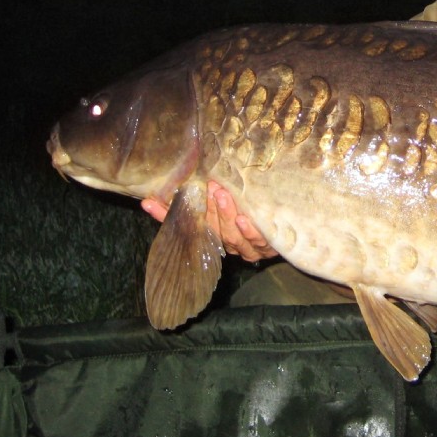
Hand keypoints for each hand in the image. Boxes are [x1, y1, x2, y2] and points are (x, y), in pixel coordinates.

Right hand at [140, 181, 277, 261]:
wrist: (287, 234)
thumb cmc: (250, 215)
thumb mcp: (225, 202)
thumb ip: (205, 194)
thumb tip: (164, 189)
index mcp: (210, 233)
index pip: (184, 225)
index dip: (165, 215)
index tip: (149, 202)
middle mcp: (224, 243)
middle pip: (209, 229)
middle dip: (206, 209)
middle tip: (206, 187)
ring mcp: (244, 248)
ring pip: (231, 236)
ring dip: (225, 215)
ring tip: (222, 195)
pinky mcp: (263, 249)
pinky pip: (255, 241)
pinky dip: (248, 230)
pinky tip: (244, 218)